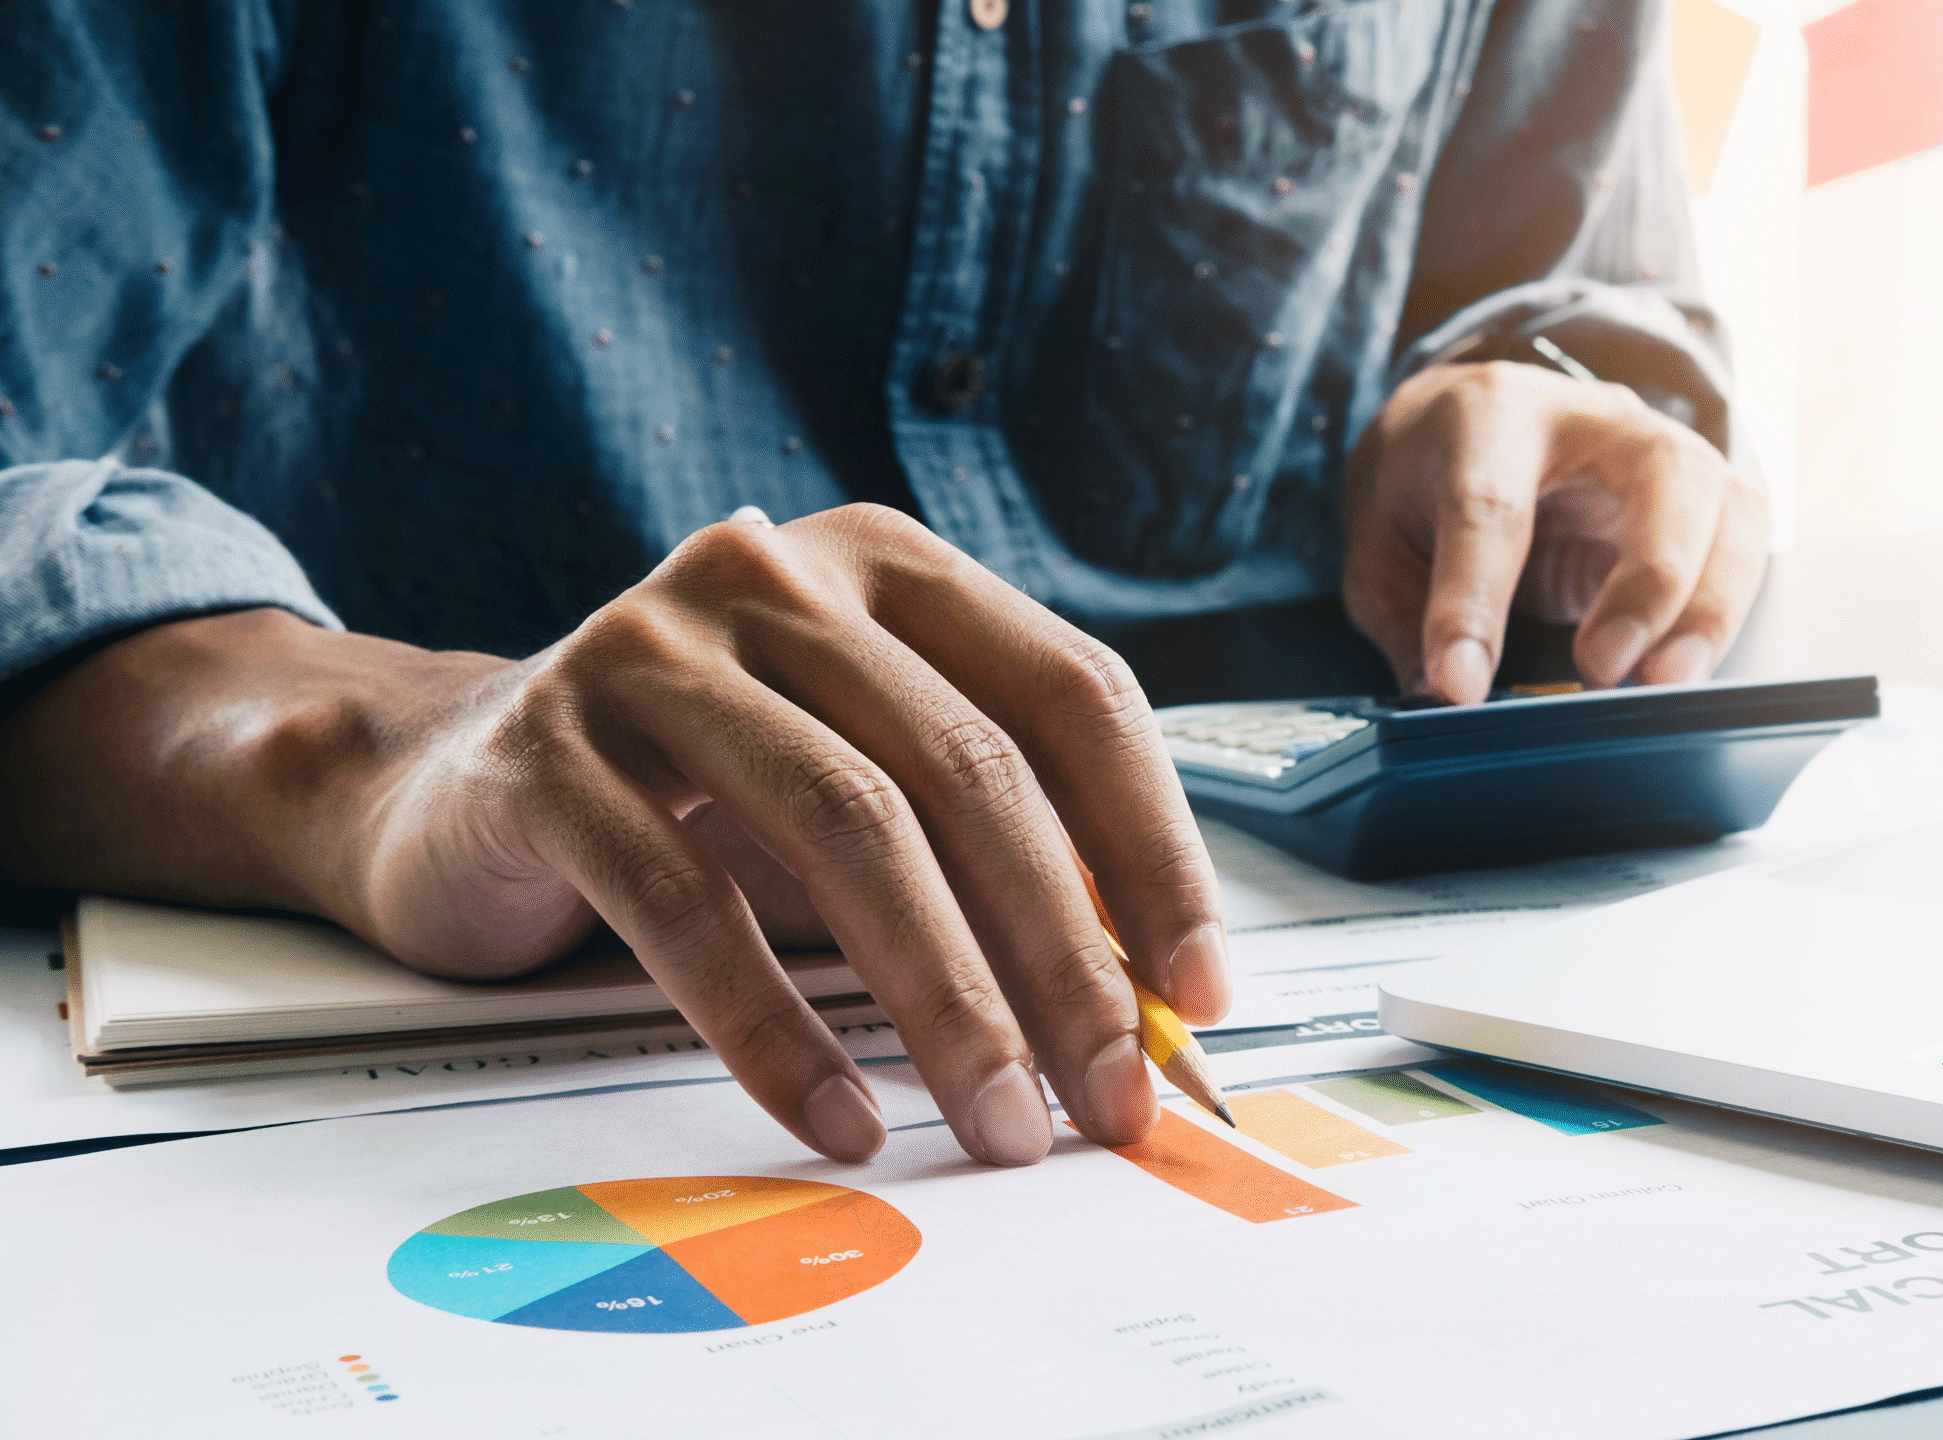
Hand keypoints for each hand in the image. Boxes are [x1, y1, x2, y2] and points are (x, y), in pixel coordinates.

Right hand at [0, 505, 1229, 1165]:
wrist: (439, 787)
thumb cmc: (695, 796)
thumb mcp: (859, 783)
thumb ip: (988, 851)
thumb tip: (1142, 1007)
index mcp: (886, 565)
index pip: (1072, 694)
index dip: (1154, 848)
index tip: (1198, 990)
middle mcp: (774, 575)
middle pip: (969, 769)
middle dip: (1062, 956)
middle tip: (1110, 1095)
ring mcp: (649, 647)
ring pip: (847, 828)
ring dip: (946, 1001)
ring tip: (998, 1122)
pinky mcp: (547, 748)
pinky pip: (690, 907)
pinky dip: (778, 1030)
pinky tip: (841, 1116)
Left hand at [1341, 361, 1768, 702]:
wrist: (1469, 421)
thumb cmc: (1428, 479)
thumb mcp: (1380, 541)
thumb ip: (1403, 616)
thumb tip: (1439, 696)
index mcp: (1490, 416)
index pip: (1489, 507)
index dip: (1474, 601)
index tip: (1459, 684)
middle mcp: (1595, 418)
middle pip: (1661, 474)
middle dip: (1648, 579)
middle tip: (1604, 670)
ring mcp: (1662, 450)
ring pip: (1728, 506)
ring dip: (1707, 606)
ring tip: (1661, 684)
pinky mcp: (1701, 498)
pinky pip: (1744, 547)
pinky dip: (1722, 613)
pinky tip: (1680, 667)